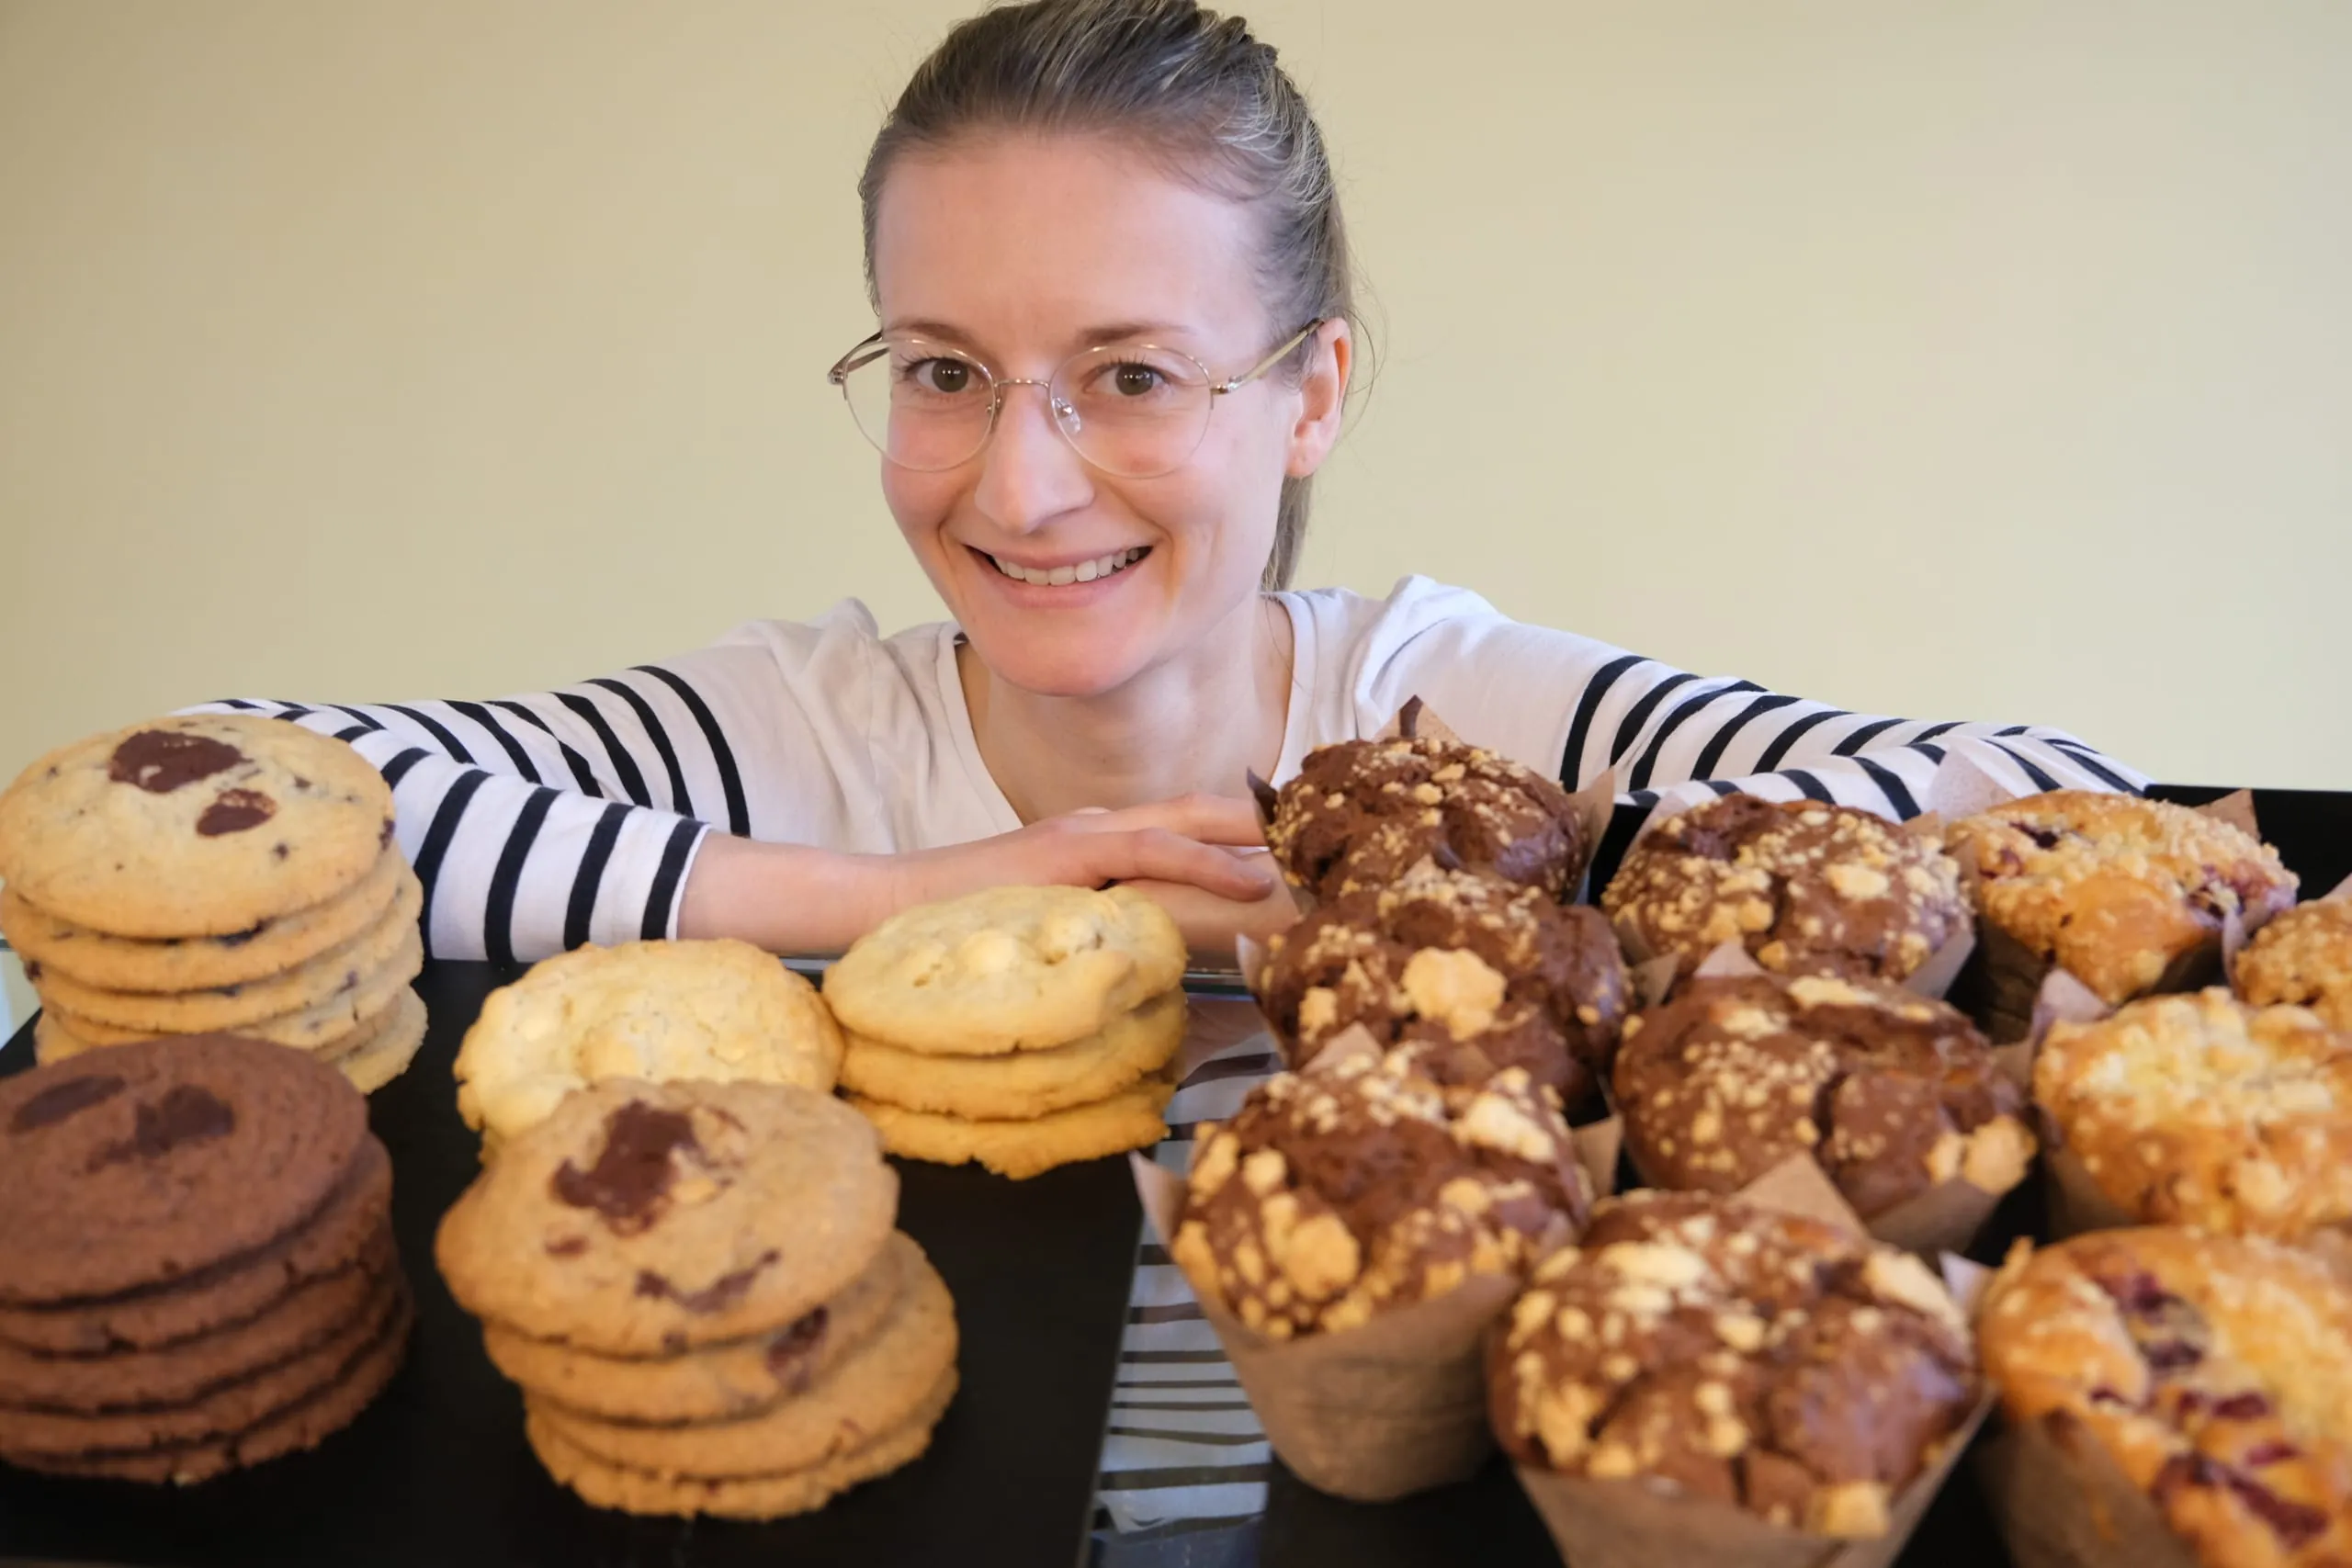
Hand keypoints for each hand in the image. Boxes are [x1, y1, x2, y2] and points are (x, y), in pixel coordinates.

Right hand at [681, 794, 1285, 954]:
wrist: (888, 905)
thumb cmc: (965, 925)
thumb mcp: (1051, 922)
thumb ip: (1102, 924)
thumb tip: (1154, 954)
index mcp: (1100, 839)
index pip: (1188, 826)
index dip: (1249, 828)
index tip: (1307, 841)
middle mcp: (1101, 824)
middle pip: (1205, 812)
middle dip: (1270, 820)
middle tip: (1334, 829)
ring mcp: (1086, 832)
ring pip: (1193, 822)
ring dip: (1257, 835)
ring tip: (1316, 847)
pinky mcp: (1071, 851)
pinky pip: (1156, 851)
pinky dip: (1210, 860)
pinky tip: (1253, 878)